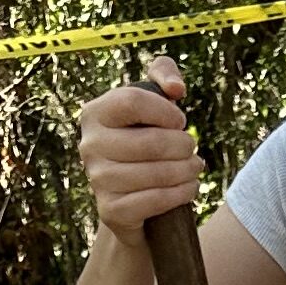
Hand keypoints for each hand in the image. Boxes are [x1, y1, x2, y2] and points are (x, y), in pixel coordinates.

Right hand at [75, 58, 200, 240]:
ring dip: (186, 171)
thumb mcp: (152, 99)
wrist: (128, 197)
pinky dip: (180, 193)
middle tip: (192, 148)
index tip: (180, 121)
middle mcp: (90, 145)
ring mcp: (98, 180)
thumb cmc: (143, 139)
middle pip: (150, 142)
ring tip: (195, 167)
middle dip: (183, 146)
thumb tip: (176, 89)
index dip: (165, 111)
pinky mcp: (111, 210)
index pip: (132, 101)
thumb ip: (164, 73)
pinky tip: (190, 187)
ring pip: (156, 173)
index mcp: (95, 113)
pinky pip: (155, 200)